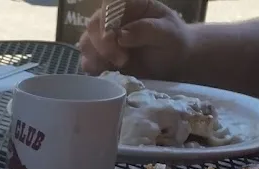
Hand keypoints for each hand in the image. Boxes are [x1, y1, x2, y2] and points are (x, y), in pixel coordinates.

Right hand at [78, 0, 192, 79]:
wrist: (173, 61)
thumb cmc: (173, 42)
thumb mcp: (167, 32)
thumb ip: (147, 30)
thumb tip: (121, 35)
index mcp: (129, 5)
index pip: (109, 4)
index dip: (105, 19)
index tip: (113, 37)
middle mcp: (113, 18)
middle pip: (93, 25)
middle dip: (103, 45)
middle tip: (122, 60)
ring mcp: (104, 37)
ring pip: (86, 44)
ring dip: (98, 58)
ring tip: (119, 67)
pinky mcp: (100, 56)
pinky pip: (87, 61)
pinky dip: (95, 68)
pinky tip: (110, 72)